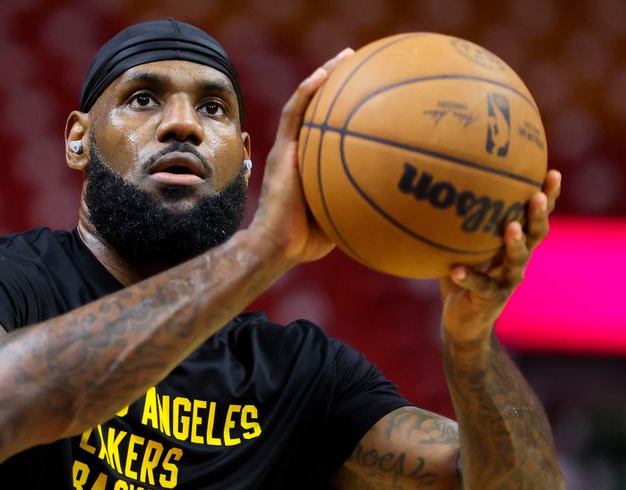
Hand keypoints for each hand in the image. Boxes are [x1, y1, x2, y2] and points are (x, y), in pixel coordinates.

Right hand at [249, 47, 353, 265]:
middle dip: (338, 83)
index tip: (370, 91)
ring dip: (323, 76)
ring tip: (345, 57)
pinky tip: (324, 74)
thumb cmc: (309, 240)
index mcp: (311, 163)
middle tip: (361, 63)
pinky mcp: (281, 151)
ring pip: (304, 103)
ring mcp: (287, 149)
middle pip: (317, 108)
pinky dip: (307, 92)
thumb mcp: (344, 215)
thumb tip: (398, 200)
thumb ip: (361, 200)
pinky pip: (293, 114)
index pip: (327, 128)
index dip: (346, 107)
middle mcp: (298, 151)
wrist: (278, 246)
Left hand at [440, 169, 561, 347]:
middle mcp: (517, 261)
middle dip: (538, 214)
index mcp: (514, 245)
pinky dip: (468, 277)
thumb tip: (432, 189)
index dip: (547, 197)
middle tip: (537, 195)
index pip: (535, 217)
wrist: (463, 323)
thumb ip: (455, 224)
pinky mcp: (490, 299)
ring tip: (510, 227)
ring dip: (514, 243)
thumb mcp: (460, 248)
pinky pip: (480, 286)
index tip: (552, 172)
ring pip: (517, 260)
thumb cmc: (462, 277)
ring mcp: (507, 281)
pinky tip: (455, 269)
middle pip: (536, 234)